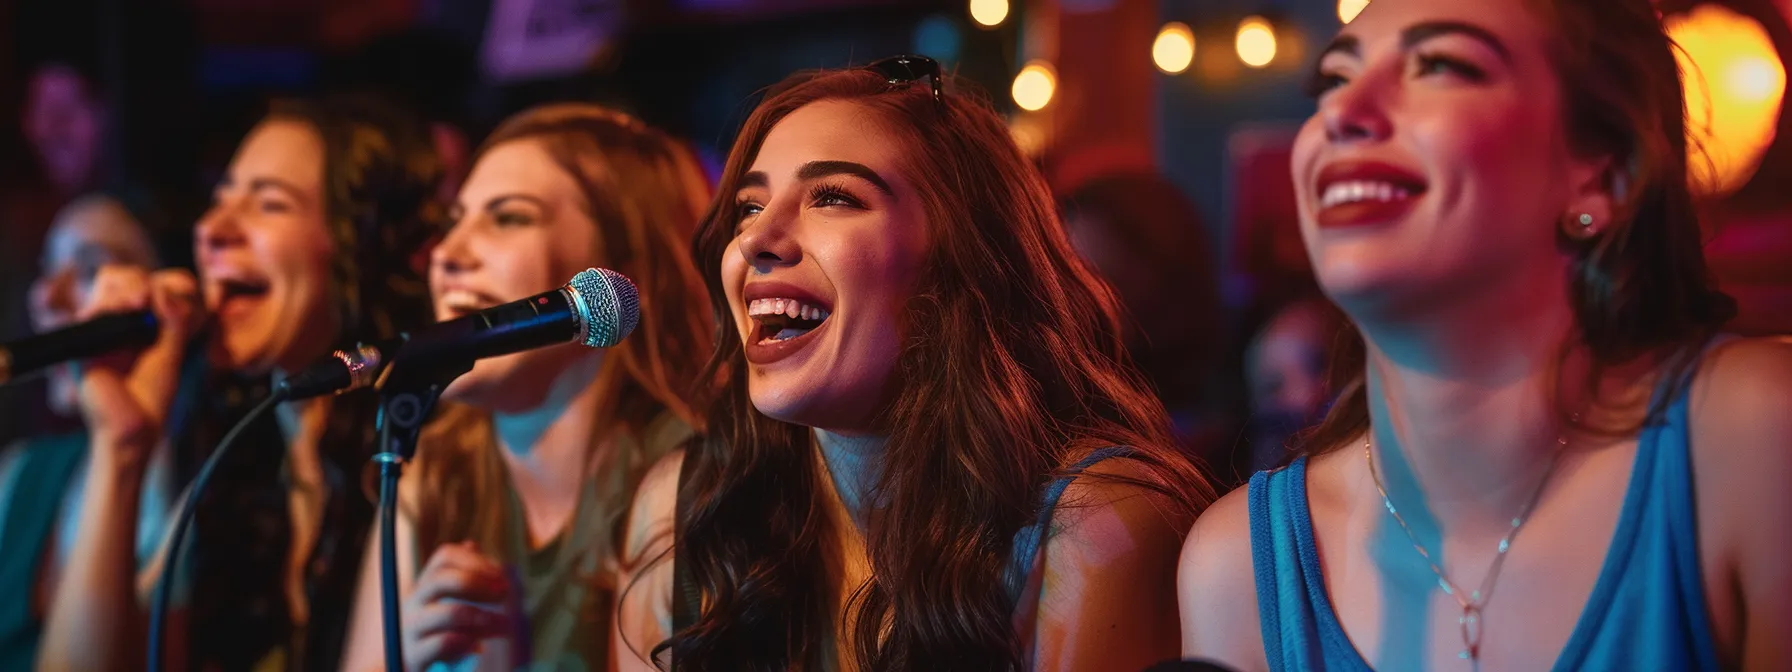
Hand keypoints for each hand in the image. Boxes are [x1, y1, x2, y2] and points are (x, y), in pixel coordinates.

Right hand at [75, 265, 200, 456]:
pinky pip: (93, 311)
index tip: (187, 303)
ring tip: (141, 304)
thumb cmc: (153, 392)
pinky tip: (129, 312)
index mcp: (142, 319)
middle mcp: (118, 319)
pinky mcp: (83, 341)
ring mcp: (99, 327)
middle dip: (147, 280)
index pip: (153, 282)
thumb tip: (162, 290)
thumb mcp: (174, 350)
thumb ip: (174, 319)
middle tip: (157, 300)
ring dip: (132, 287)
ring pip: (110, 282)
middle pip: (126, 275)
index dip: (174, 284)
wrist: (135, 426)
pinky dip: (112, 306)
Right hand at [402, 542, 513, 671]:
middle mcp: (414, 604)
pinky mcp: (413, 657)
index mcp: (425, 587)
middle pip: (442, 580)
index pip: (444, 557)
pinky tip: (480, 646)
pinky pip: (443, 643)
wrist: (403, 668)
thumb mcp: (444, 603)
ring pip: (447, 613)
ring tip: (505, 625)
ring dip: (483, 616)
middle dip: (478, 584)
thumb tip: (472, 544)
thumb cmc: (432, 634)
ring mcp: (411, 630)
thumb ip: (460, 576)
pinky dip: (466, 642)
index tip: (501, 574)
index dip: (475, 560)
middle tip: (504, 595)